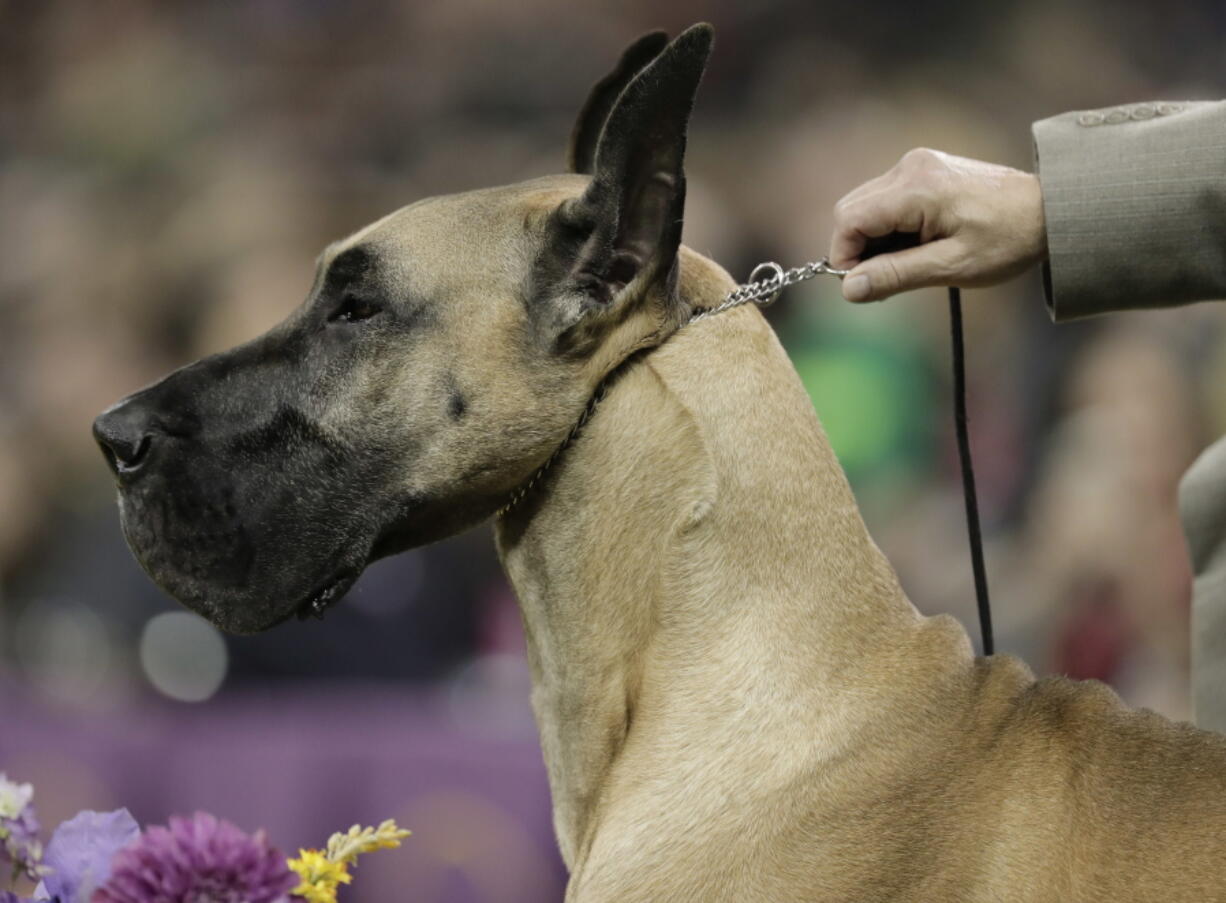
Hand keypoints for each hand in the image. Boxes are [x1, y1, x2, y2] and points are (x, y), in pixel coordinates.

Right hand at [829, 148, 1047, 301]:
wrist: (1051, 210)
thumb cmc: (1008, 240)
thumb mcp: (951, 267)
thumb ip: (896, 275)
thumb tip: (849, 290)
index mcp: (915, 188)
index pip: (848, 220)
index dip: (844, 257)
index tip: (864, 286)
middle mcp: (910, 167)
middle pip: (851, 211)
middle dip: (858, 250)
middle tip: (888, 280)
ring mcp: (916, 165)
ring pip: (865, 206)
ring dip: (874, 241)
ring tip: (909, 264)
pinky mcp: (923, 169)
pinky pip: (885, 200)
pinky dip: (889, 228)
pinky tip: (917, 246)